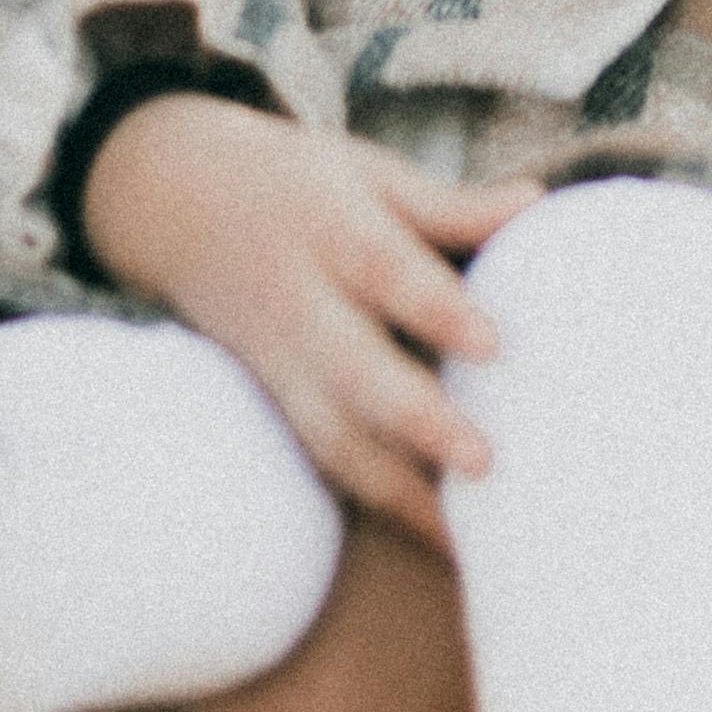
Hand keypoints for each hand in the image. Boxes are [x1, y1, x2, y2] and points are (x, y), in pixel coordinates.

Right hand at [77, 97, 534, 546]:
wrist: (175, 207)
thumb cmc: (299, 188)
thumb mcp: (365, 174)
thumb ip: (447, 204)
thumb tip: (536, 201)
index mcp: (329, 229)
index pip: (384, 269)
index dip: (435, 308)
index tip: (494, 344)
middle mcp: (300, 303)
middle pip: (354, 370)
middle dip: (418, 422)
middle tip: (485, 463)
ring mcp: (280, 362)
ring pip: (331, 435)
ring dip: (398, 492)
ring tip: (464, 537)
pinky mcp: (276, 404)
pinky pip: (322, 458)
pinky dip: (374, 501)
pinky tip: (433, 535)